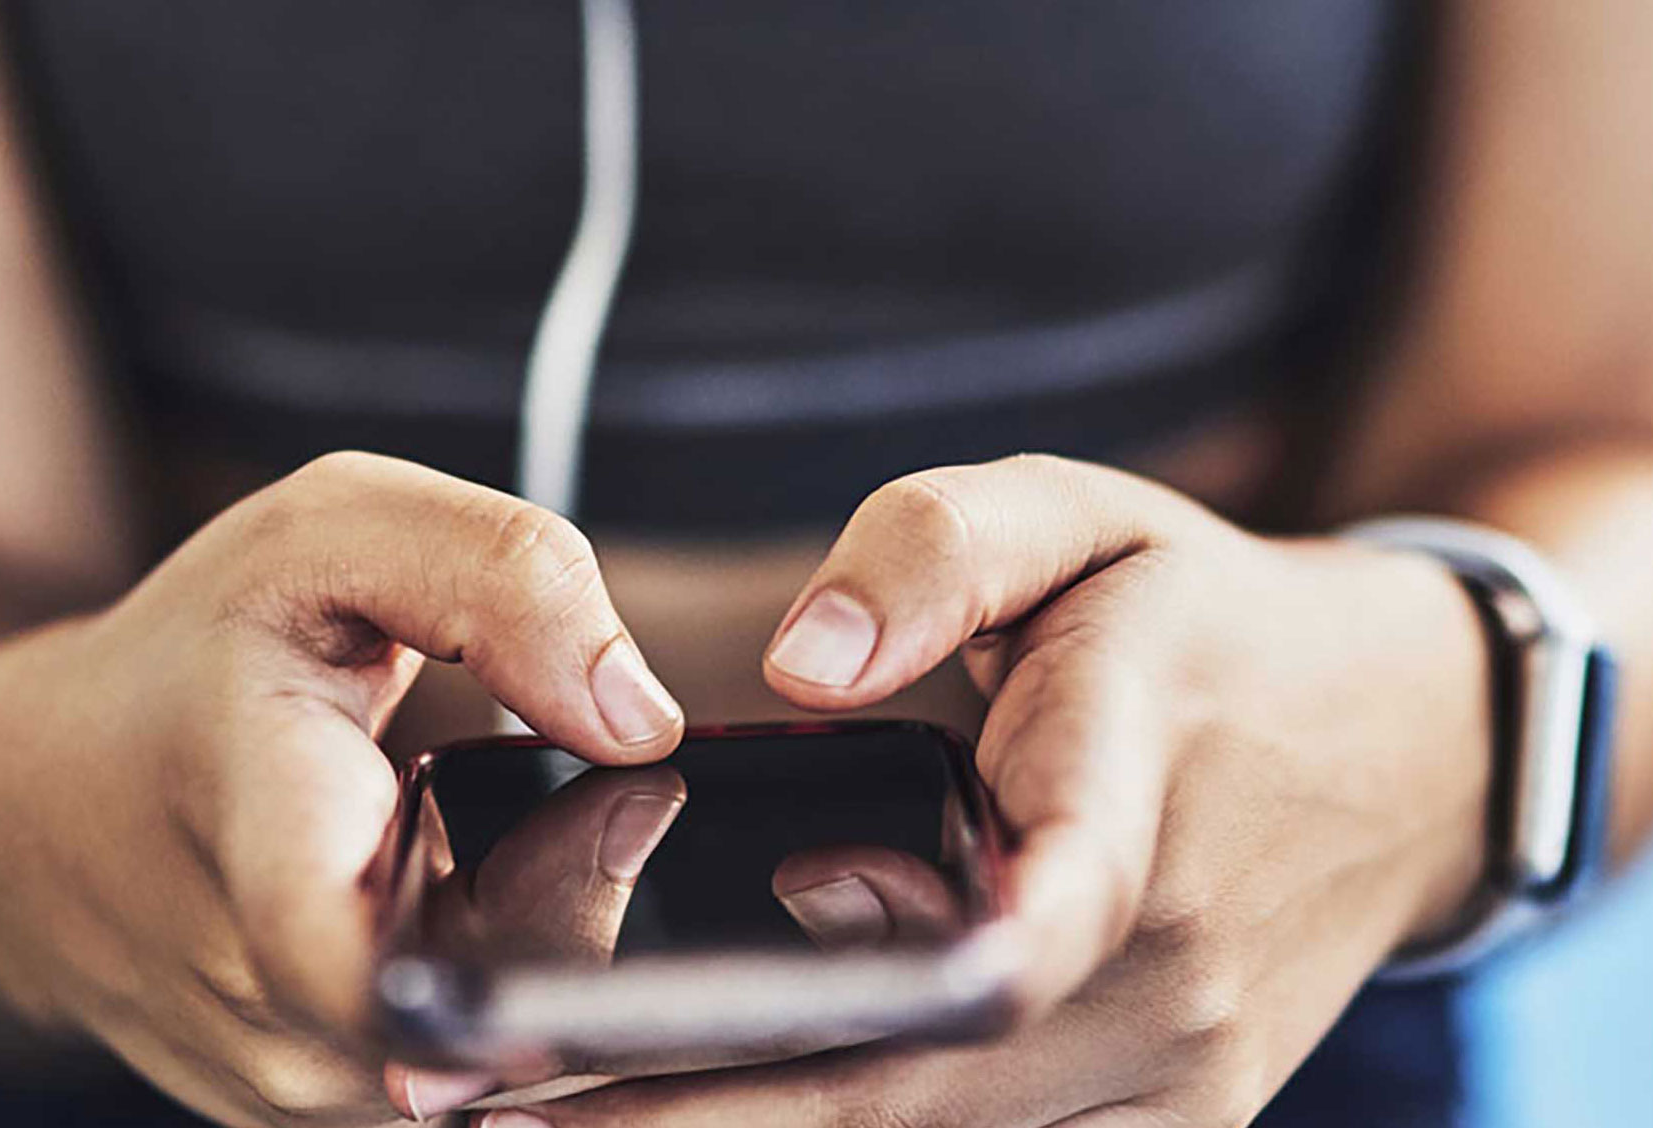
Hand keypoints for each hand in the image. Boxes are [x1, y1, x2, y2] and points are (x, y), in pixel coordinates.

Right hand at [0, 452, 683, 1126]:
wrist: (46, 802)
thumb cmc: (199, 656)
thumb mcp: (338, 537)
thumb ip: (505, 582)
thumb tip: (641, 720)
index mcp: (267, 828)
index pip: (349, 963)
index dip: (485, 993)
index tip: (581, 959)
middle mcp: (271, 996)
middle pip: (489, 1016)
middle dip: (581, 922)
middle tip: (601, 806)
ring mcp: (288, 1077)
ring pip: (492, 1059)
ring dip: (543, 959)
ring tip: (497, 846)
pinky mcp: (314, 1109)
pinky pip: (462, 1073)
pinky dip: (499, 992)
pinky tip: (471, 909)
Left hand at [508, 454, 1493, 1127]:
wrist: (1397, 746)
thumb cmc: (1206, 622)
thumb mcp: (1080, 519)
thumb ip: (933, 552)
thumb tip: (792, 664)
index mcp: (1140, 790)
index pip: (1012, 929)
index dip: (815, 1013)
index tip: (597, 1061)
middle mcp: (1168, 970)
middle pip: (913, 1094)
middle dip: (685, 1120)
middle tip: (481, 1111)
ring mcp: (1178, 1075)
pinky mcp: (1173, 1121)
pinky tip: (717, 1120)